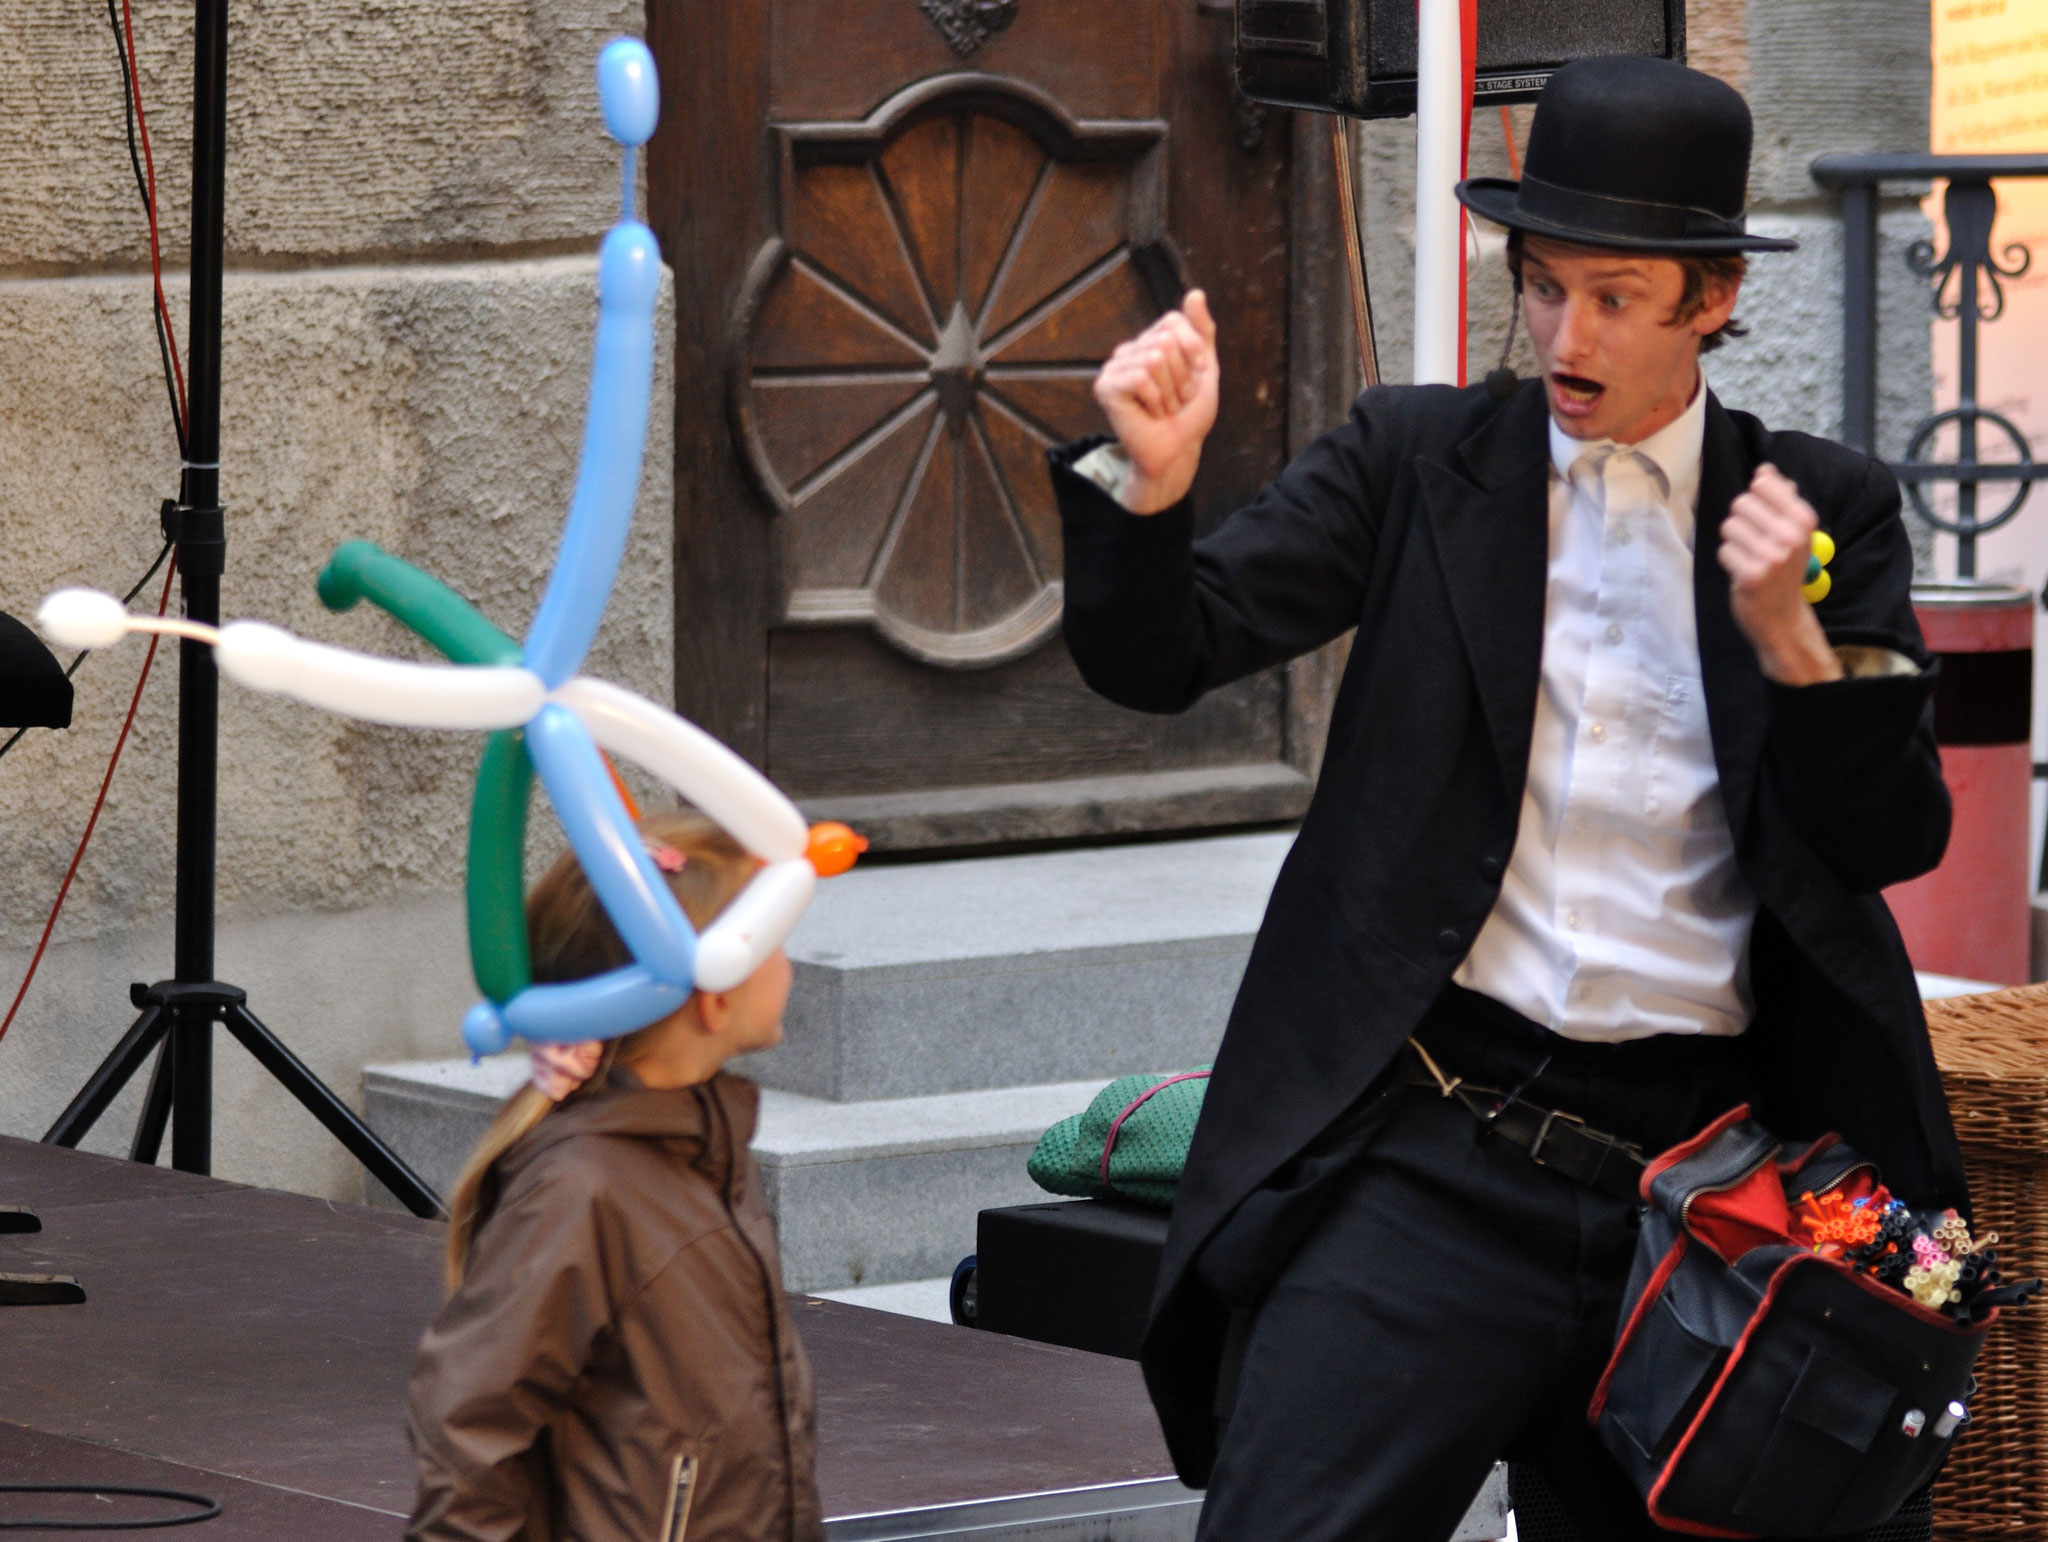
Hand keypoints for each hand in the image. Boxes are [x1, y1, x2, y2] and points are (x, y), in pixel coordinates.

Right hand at [1091, 290, 1220, 512]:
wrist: (1178, 451)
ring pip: (1154, 359)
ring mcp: (1114, 367)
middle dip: (1182, 377)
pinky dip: (1154, 400)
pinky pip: (1140, 377)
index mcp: (1151, 340)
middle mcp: (1130, 349)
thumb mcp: (1204, 367)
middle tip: (1176, 400)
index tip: (1198, 377)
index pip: (1173, 321)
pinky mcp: (1105, 387)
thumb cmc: (1189, 413)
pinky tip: (1149, 413)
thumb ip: (1201, 330)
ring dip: (1170, 393)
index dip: (1193, 349)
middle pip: (1165, 341)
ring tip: (1163, 409)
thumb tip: (1195, 292)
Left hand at [1717, 464, 1842, 684]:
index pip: (1762, 483)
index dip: (1754, 499)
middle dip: (1741, 521)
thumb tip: (1765, 469)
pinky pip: (1724, 550)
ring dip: (1734, 542)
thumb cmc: (1783, 568)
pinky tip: (1743, 573)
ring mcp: (1774, 556)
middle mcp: (1792, 535)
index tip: (1762, 518)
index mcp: (1804, 519)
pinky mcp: (1753, 575)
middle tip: (1754, 542)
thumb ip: (1780, 497)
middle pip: (1740, 503)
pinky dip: (1729, 561)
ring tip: (1749, 557)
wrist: (1783, 616)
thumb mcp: (1792, 531)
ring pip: (1729, 526)